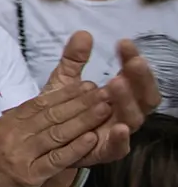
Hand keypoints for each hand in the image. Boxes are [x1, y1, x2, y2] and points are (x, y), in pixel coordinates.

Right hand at [0, 80, 109, 186]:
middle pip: (52, 115)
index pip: (41, 103)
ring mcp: (21, 155)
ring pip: (57, 133)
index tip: (87, 85)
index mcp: (8, 121)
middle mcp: (14, 134)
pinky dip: (75, 148)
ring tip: (105, 109)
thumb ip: (22, 120)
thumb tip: (46, 105)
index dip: (66, 93)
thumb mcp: (0, 133)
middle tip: (105, 92)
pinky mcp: (28, 175)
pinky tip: (92, 139)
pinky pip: (55, 159)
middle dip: (81, 102)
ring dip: (84, 120)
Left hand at [41, 32, 160, 167]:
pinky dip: (121, 139)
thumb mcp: (64, 82)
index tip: (123, 43)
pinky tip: (119, 127)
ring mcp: (115, 134)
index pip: (133, 76)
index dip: (132, 60)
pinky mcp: (104, 153)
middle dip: (140, 79)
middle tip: (133, 62)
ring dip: (128, 102)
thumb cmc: (60, 110)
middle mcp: (122, 113)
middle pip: (143, 97)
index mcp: (117, 96)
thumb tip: (83, 33)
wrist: (42, 142)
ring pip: (133, 119)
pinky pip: (119, 149)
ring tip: (117, 83)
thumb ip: (73, 60)